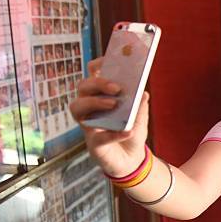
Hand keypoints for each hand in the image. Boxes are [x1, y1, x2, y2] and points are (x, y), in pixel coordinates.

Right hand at [69, 58, 148, 176]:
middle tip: (116, 88)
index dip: (96, 66)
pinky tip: (127, 131)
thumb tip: (143, 92)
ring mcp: (88, 124)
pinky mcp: (92, 143)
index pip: (92, 75)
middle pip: (83, 88)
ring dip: (94, 103)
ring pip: (77, 107)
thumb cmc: (132, 132)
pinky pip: (98, 136)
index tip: (106, 61)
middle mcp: (90, 108)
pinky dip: (113, 133)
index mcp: (101, 96)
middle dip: (97, 84)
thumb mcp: (140, 116)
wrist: (132, 160)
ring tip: (113, 104)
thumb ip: (140, 103)